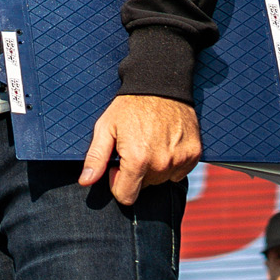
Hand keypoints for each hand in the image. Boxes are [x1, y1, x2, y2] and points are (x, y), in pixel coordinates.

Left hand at [80, 93, 200, 204]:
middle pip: (144, 187)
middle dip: (136, 173)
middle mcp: (161, 164)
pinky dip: (171, 162)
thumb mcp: (106, 127)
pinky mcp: (194, 154)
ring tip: (151, 143)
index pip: (126, 196)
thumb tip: (85, 182)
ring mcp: (180, 160)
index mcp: (137, 160)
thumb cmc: (130, 105)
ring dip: (154, 168)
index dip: (117, 181)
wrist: (161, 83)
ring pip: (162, 180)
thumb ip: (95, 158)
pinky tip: (165, 143)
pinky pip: (179, 172)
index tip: (118, 163)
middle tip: (135, 147)